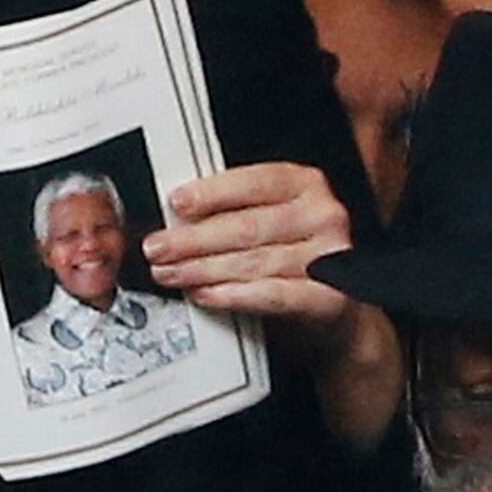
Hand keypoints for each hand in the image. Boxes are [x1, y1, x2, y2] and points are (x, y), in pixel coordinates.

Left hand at [148, 162, 356, 325]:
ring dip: (203, 270)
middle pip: (248, 226)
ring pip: (253, 262)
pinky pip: (272, 295)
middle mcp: (322, 216)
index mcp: (306, 185)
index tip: (177, 203)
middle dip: (193, 239)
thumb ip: (233, 210)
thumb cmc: (292, 257)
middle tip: (158, 248)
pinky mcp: (328, 298)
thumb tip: (178, 216)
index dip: (213, 193)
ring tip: (171, 273)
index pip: (255, 182)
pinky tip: (205, 294)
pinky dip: (233, 295)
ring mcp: (329, 258)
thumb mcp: (268, 221)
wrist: (333, 310)